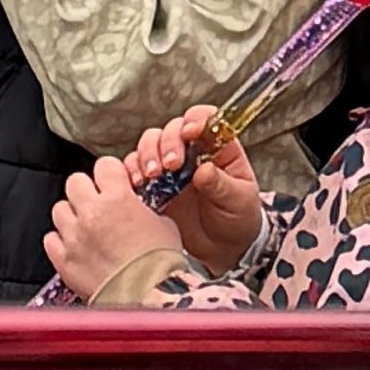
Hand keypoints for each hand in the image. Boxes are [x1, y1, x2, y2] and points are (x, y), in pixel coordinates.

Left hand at [44, 153, 185, 302]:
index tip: (114, 182)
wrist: (151, 297)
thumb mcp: (163, 225)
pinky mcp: (64, 260)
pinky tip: (75, 247)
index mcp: (118, 198)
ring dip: (72, 215)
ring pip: (60, 209)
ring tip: (86, 227)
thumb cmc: (161, 266)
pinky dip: (61, 241)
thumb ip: (144, 210)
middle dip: (86, 190)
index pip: (104, 166)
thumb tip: (137, 208)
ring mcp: (75, 236)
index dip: (111, 174)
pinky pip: (51, 239)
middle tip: (97, 203)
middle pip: (75, 182)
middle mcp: (92, 213)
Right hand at [124, 108, 262, 276]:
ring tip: (152, 176)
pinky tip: (137, 185)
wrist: (224, 250)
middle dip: (167, 142)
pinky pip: (134, 170)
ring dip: (147, 155)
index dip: (195, 120)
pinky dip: (131, 172)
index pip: (204, 119)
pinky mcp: (153, 186)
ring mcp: (170, 168)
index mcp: (217, 148)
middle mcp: (191, 152)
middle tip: (171, 164)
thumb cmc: (238, 219)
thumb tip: (204, 170)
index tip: (189, 132)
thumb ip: (221, 184)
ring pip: (150, 144)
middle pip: (171, 129)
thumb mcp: (238, 200)